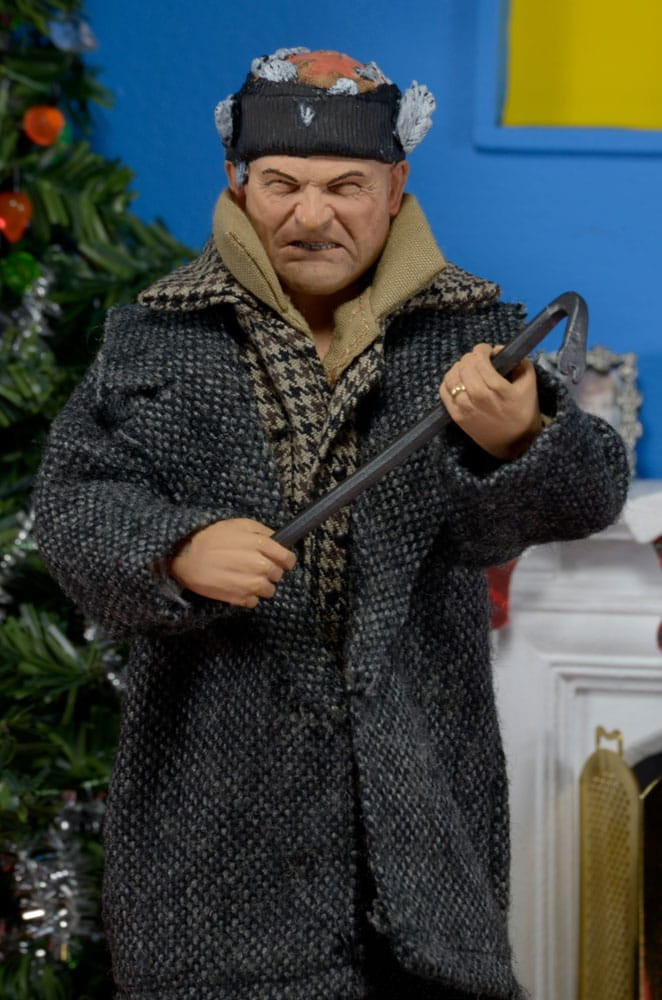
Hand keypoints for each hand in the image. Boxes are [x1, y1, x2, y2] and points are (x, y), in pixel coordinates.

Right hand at [169, 518, 295, 607]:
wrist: (185, 555)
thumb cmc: (212, 537)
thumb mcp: (239, 524)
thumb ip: (262, 532)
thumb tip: (278, 541)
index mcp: (261, 546)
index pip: (288, 559)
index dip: (285, 560)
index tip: (280, 561)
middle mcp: (259, 566)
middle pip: (278, 575)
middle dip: (270, 572)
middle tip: (255, 566)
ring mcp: (250, 584)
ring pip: (269, 591)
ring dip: (261, 586)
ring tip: (245, 577)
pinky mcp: (238, 598)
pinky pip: (253, 602)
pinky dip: (247, 596)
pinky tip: (236, 586)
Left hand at [439, 343, 542, 459]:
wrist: (515, 444)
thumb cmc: (524, 412)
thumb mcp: (530, 384)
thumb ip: (519, 362)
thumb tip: (498, 349)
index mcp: (497, 388)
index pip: (479, 359)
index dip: (482, 350)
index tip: (487, 352)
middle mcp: (478, 396)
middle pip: (465, 365)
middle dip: (472, 358)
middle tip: (479, 361)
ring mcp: (464, 407)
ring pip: (451, 376)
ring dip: (459, 368)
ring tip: (468, 370)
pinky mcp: (456, 416)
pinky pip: (444, 391)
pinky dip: (449, 382)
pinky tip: (459, 381)